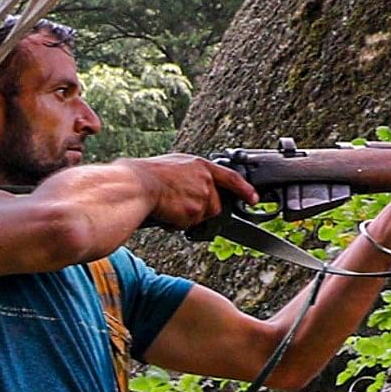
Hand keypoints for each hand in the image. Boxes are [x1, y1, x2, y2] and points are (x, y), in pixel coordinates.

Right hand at [125, 154, 256, 235]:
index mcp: (200, 165)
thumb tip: (185, 184)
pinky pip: (188, 225)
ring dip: (186, 218)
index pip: (232, 178)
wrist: (137, 185)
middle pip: (214, 206)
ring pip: (201, 217)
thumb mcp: (172, 165)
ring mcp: (202, 197)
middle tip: (178, 205)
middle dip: (200, 211)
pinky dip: (176, 224)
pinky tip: (165, 213)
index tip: (253, 198)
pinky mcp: (194, 212)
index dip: (244, 190)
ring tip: (168, 206)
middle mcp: (205, 180)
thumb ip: (188, 175)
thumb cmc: (145, 174)